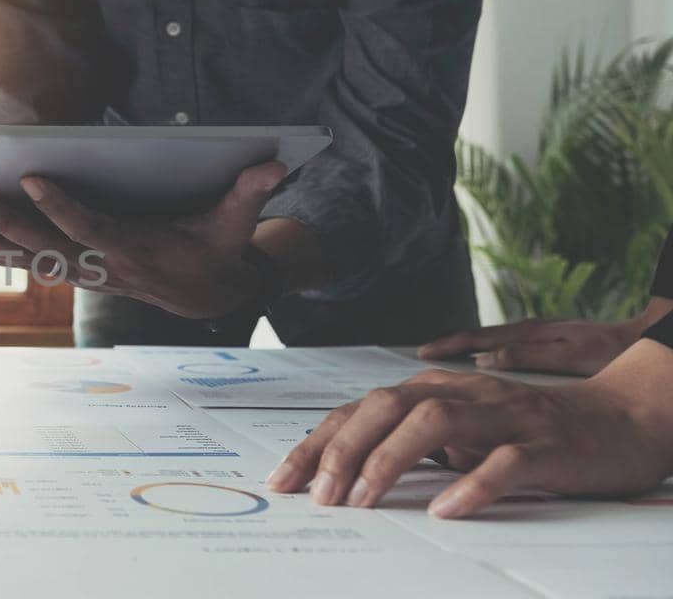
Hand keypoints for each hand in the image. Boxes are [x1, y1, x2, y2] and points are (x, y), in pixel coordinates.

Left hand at [0, 162, 285, 318]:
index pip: (90, 229)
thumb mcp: (235, 225)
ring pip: (30, 260)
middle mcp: (104, 266)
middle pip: (46, 247)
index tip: (31, 180)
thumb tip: (274, 167)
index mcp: (136, 250)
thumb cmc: (215, 251)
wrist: (207, 296)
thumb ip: (249, 194)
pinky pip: (29, 264)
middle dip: (6, 226)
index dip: (60, 207)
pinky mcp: (78, 273)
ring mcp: (88, 274)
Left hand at [264, 366, 672, 518]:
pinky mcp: (544, 444)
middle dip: (344, 450)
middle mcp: (462, 394)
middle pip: (386, 406)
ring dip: (391, 460)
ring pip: (435, 421)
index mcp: (433, 389)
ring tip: (365, 501)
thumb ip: (406, 443)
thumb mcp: (455, 432)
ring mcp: (504, 416)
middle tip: (321, 497)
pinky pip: (504, 461)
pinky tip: (444, 510)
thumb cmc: (523, 431)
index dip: (317, 443)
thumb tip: (339, 474)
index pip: (359, 409)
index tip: (284, 480)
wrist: (616, 421)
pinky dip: (471, 484)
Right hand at [417, 318, 639, 375]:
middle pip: (479, 337)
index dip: (448, 348)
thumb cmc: (614, 350)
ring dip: (465, 350)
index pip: (478, 338)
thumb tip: (482, 360)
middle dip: (448, 346)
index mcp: (531, 332)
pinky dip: (486, 354)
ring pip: (492, 342)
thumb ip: (528, 356)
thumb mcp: (573, 355)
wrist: (648, 337)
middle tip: (419, 357)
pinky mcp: (549, 341)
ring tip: (440, 362)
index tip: (421, 355)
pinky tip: (482, 366)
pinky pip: (508, 347)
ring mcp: (540, 334)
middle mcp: (531, 330)